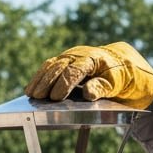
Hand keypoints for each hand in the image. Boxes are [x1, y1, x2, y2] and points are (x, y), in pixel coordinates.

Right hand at [24, 42, 152, 107]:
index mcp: (93, 58)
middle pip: (59, 67)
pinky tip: (31, 88)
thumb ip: (102, 87)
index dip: (64, 84)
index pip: (76, 70)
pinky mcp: (65, 61)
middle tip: (37, 97)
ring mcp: (70, 56)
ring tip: (30, 94)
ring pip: (51, 65)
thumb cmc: (120, 75)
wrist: (121, 62)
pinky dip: (40, 77)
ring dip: (40, 79)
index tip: (55, 97)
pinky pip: (49, 66)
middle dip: (47, 82)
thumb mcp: (117, 84)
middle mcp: (79, 54)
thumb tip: (87, 93)